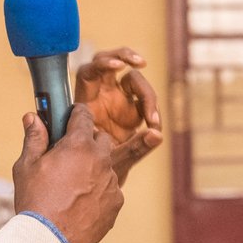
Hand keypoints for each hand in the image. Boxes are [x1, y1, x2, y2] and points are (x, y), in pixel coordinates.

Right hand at [12, 104, 122, 242]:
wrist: (50, 239)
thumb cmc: (36, 201)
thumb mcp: (27, 166)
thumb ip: (34, 138)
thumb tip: (33, 117)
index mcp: (78, 145)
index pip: (83, 116)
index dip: (76, 113)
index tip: (72, 115)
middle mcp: (100, 160)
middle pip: (101, 139)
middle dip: (88, 141)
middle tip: (70, 153)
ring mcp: (111, 181)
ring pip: (106, 165)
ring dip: (94, 168)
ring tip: (74, 184)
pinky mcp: (116, 202)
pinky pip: (110, 189)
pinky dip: (99, 191)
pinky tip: (82, 202)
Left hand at [74, 47, 163, 183]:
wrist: (96, 187)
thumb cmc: (95, 174)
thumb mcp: (113, 163)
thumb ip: (136, 148)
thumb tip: (157, 134)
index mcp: (85, 102)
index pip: (90, 71)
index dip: (103, 64)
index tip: (119, 67)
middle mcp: (100, 97)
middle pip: (110, 63)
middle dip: (125, 55)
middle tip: (140, 63)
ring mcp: (117, 102)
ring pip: (133, 80)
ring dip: (148, 95)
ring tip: (153, 120)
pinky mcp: (132, 111)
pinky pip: (145, 100)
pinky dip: (153, 109)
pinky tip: (155, 126)